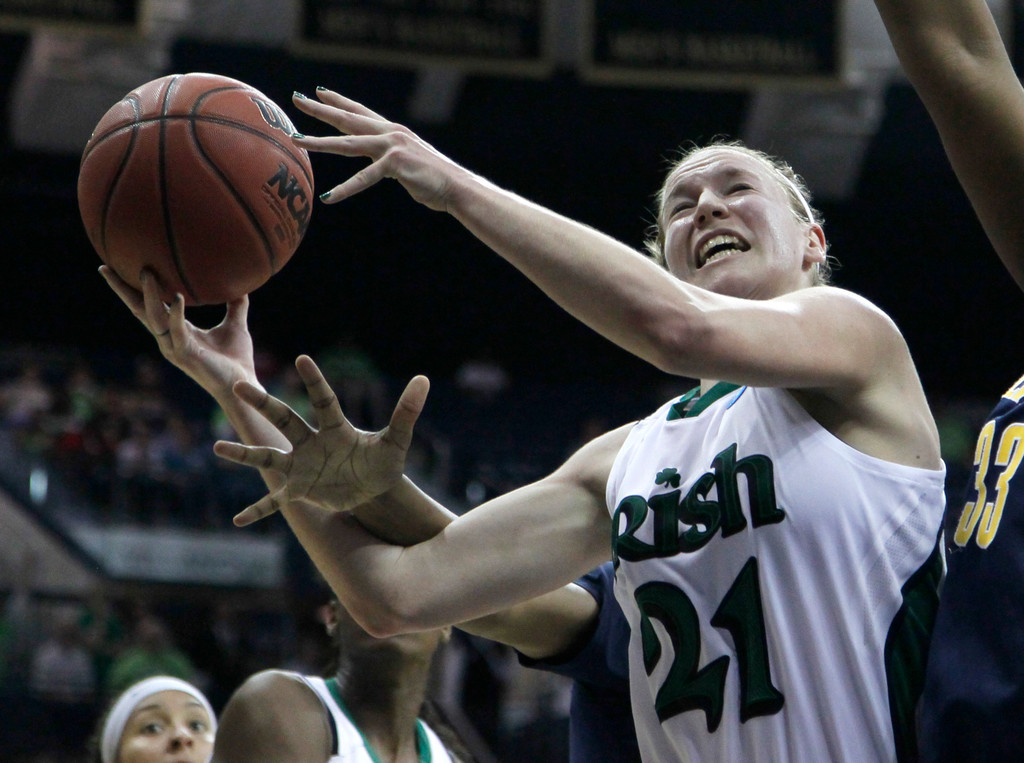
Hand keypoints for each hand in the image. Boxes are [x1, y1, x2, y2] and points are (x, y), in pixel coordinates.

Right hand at [99, 265, 257, 397]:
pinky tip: (179, 297)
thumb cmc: (235, 359)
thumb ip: (235, 305)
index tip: (116, 267)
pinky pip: (178, 331)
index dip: (132, 288)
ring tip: (146, 272)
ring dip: (151, 295)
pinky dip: (177, 313)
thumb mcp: (235, 325)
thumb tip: (242, 284)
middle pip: (139, 310)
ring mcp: (174, 347)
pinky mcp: (186, 355)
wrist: (243, 385)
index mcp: (177, 330)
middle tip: (107, 267)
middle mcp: (169, 338)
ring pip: (155, 317)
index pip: (149, 305)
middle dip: (123, 290)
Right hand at [213, 354, 429, 525]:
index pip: (323, 400)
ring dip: (244, 453)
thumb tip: (424, 379)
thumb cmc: (384, 462)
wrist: (375, 491)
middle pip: (284, 419)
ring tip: (217, 448)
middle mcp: (312, 442)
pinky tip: (237, 521)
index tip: (303, 358)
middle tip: (239, 385)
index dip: (315, 381)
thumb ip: (406, 412)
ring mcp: (303, 466)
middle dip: (263, 404)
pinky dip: (258, 510)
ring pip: (268, 457)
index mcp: (336, 428)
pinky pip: (275, 501)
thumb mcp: (397, 440)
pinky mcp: (301, 491)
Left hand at [290, 88, 470, 211]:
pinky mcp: (394, 164)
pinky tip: (329, 197)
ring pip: (347, 143)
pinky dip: (346, 189)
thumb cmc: (436, 181)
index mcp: (394, 132)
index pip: (361, 112)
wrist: (457, 187)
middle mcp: (390, 133)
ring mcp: (392, 146)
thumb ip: (393, 160)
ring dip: (319, 142)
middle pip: (348, 119)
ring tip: (296, 140)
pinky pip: (364, 179)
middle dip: (320, 109)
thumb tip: (385, 165)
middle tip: (297, 98)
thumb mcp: (410, 164)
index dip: (339, 102)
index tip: (320, 93)